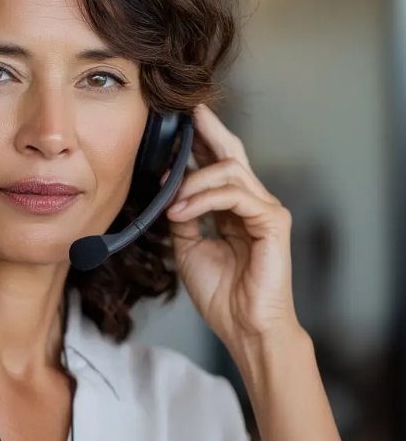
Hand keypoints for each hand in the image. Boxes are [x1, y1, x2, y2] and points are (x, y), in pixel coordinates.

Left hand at [161, 104, 301, 349]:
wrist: (244, 328)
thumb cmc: (222, 296)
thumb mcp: (189, 248)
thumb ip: (183, 217)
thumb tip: (167, 191)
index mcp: (233, 209)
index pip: (218, 164)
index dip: (200, 142)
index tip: (177, 124)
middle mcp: (252, 203)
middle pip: (233, 152)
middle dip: (209, 130)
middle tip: (188, 112)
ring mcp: (265, 210)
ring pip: (230, 170)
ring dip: (192, 181)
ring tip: (170, 202)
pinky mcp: (272, 221)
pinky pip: (235, 194)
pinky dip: (203, 199)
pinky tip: (182, 212)